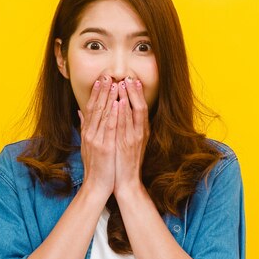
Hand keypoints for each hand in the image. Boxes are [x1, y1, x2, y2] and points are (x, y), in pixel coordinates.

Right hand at [77, 75, 118, 197]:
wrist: (97, 186)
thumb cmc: (95, 166)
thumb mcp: (87, 145)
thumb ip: (84, 126)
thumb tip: (80, 111)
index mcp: (87, 132)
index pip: (91, 108)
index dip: (96, 93)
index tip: (101, 79)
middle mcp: (90, 134)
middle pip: (96, 108)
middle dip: (102, 90)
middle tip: (108, 75)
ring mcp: (97, 140)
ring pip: (104, 114)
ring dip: (109, 97)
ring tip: (114, 83)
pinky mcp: (105, 147)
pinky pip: (110, 127)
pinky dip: (114, 114)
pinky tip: (118, 103)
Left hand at [113, 77, 149, 197]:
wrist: (126, 182)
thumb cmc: (123, 163)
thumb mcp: (125, 143)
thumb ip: (122, 128)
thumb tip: (117, 116)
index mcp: (140, 131)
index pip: (140, 107)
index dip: (136, 93)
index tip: (132, 80)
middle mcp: (140, 133)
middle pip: (139, 107)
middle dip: (134, 91)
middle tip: (129, 76)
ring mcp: (134, 138)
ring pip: (133, 113)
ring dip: (128, 97)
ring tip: (123, 82)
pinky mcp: (126, 145)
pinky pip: (125, 125)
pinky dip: (123, 112)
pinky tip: (120, 101)